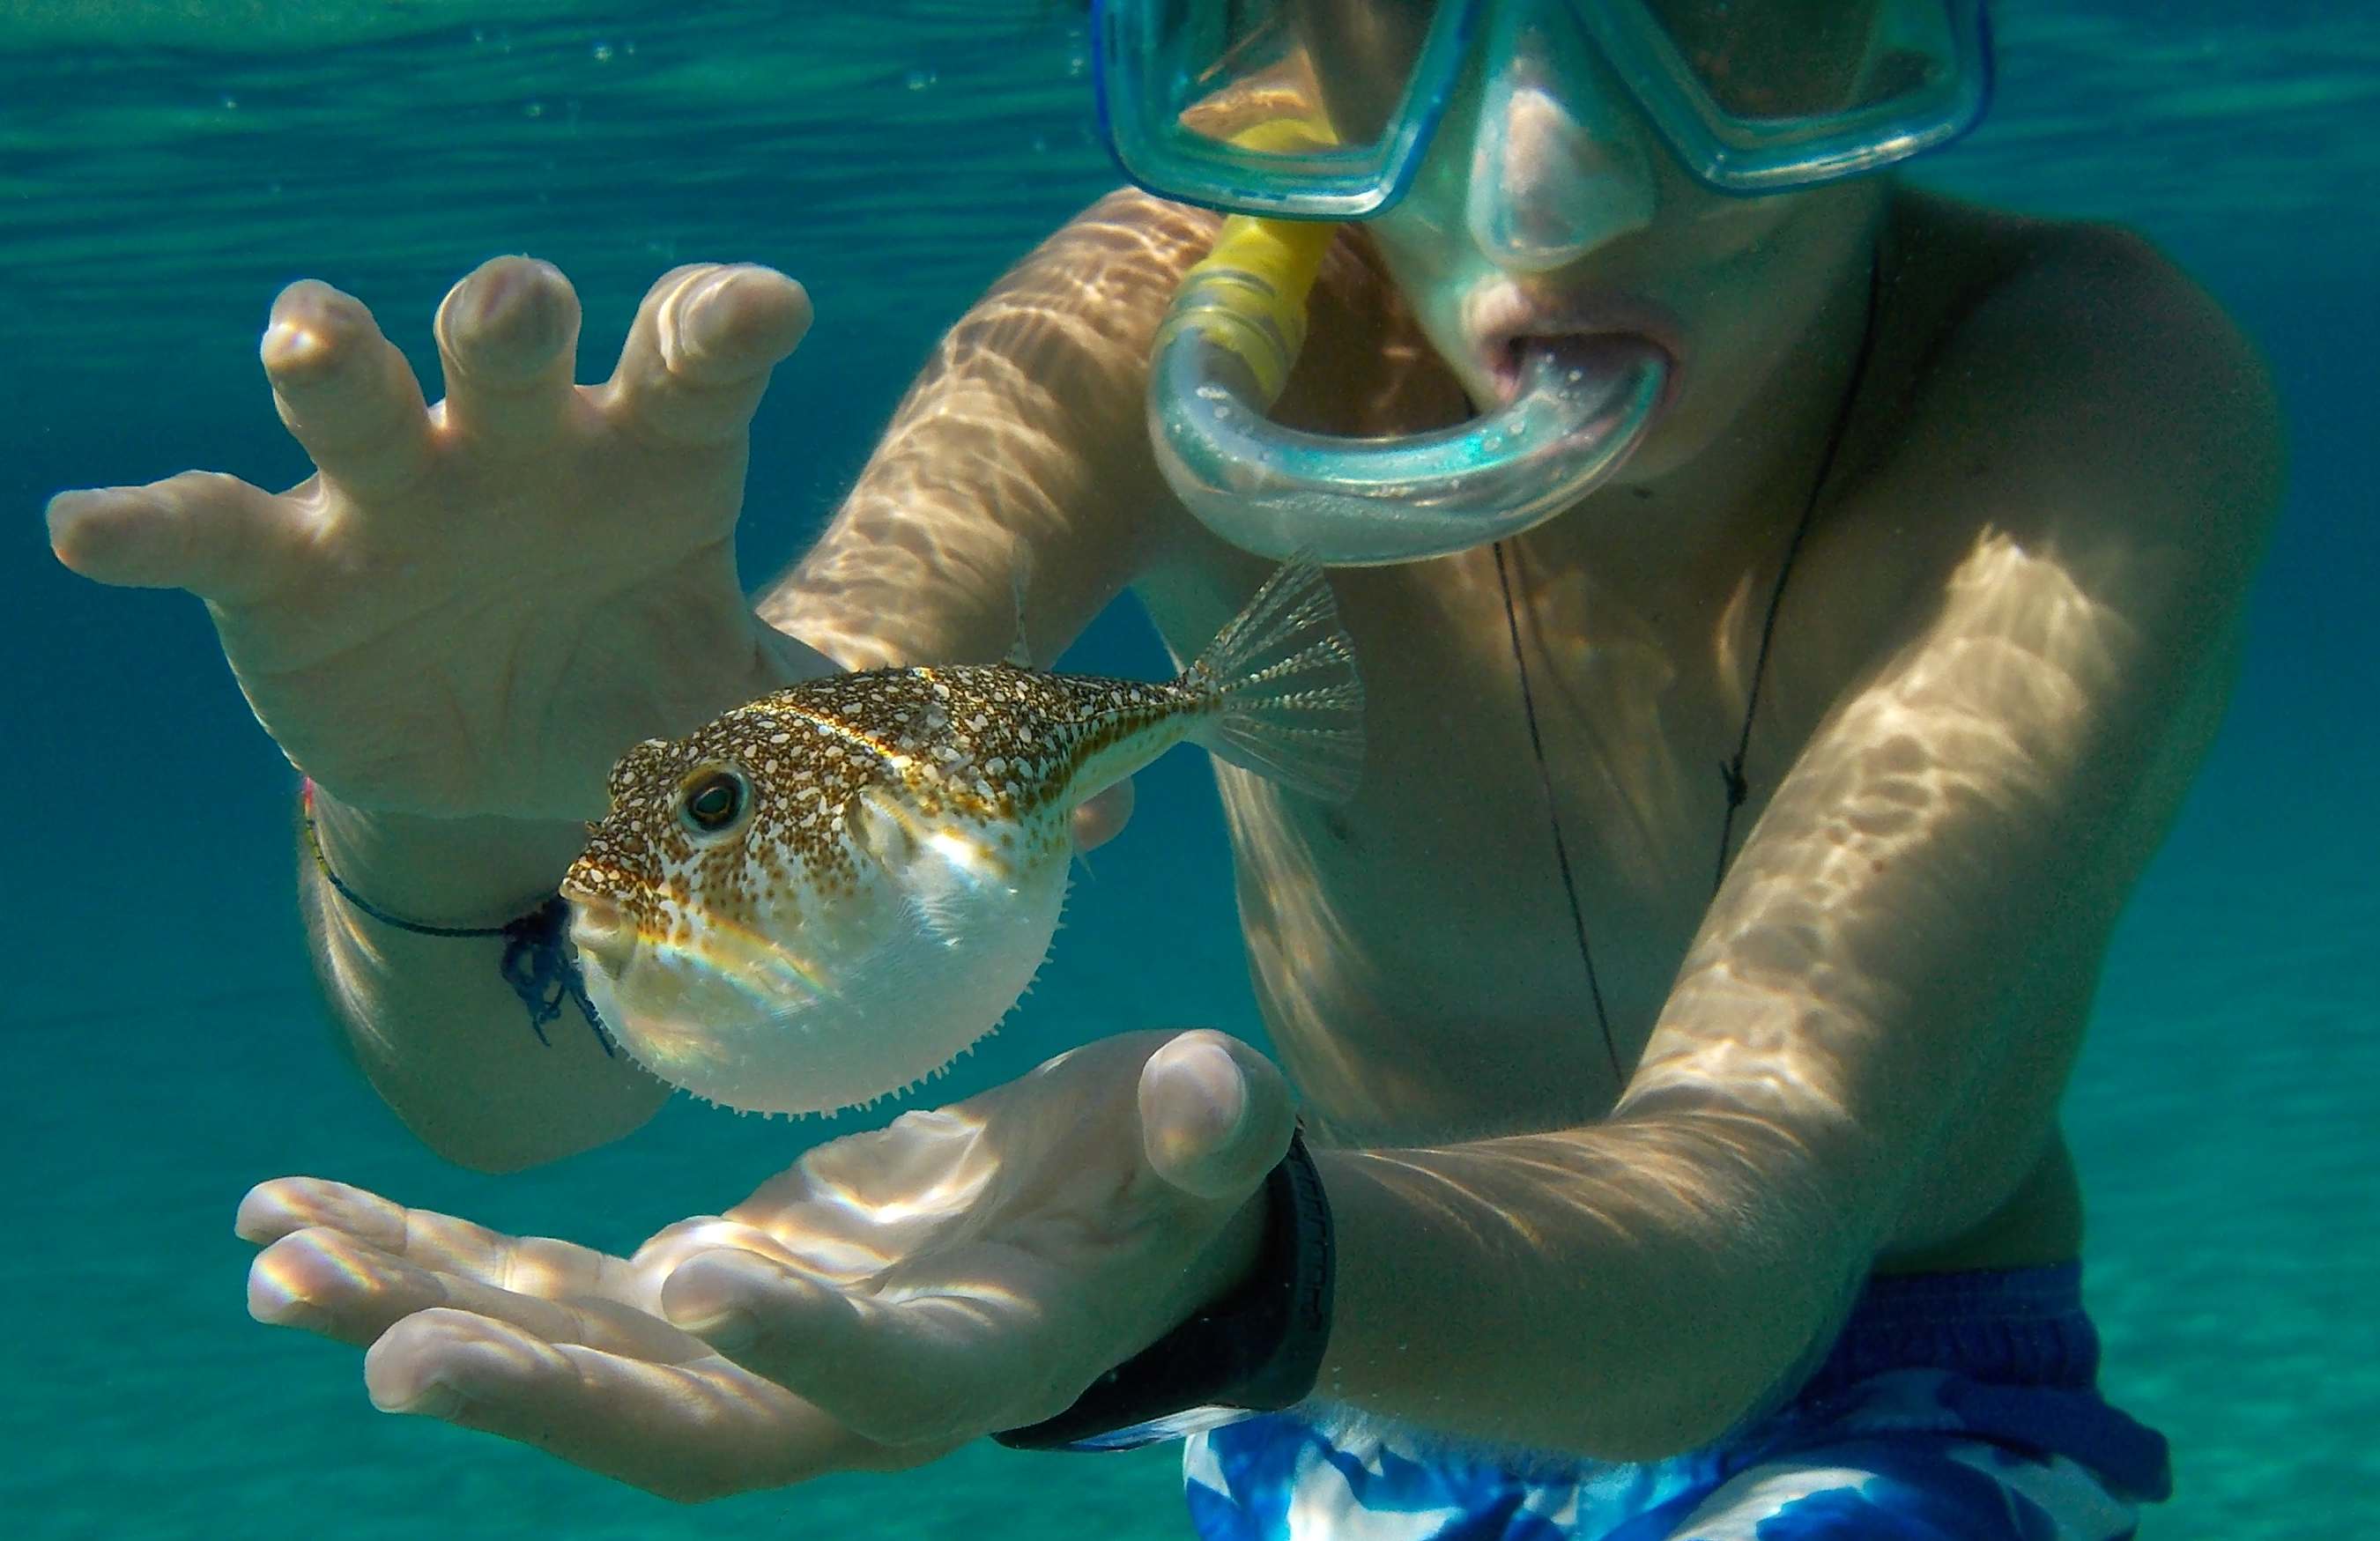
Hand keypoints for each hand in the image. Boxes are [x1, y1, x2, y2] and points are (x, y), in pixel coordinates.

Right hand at [49, 257, 817, 820]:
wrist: (511, 748)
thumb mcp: (730, 698)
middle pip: (510, 336)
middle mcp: (515, 439)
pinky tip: (91, 528)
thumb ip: (823, 714)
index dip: (722, 322)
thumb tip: (959, 768)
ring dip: (332, 351)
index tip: (766, 309)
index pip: (692, 356)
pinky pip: (211, 534)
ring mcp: (392, 491)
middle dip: (509, 310)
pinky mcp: (283, 569)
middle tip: (518, 308)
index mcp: (648, 448)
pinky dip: (150, 528)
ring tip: (313, 336)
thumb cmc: (634, 677)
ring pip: (356, 390)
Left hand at [236, 1031, 1293, 1500]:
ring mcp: (750, 1355)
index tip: (706, 1276)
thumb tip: (1222, 1091)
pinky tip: (302, 1229)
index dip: (807, 1342)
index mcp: (980, 1358)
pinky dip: (430, 1263)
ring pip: (575, 1361)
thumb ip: (1214, 1127)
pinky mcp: (691, 1299)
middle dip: (542, 1393)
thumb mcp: (1207, 1141)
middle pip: (681, 1423)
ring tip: (278, 1262)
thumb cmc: (1169, 1175)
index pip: (888, 1376)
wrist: (1094, 1224)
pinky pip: (544, 1297)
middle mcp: (841, 1394)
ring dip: (428, 1314)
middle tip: (391, 1351)